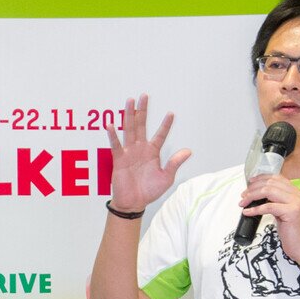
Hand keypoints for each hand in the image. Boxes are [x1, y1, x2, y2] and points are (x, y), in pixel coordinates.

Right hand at [107, 94, 191, 212]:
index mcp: (152, 152)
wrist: (134, 203)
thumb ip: (175, 163)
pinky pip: (116, 146)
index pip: (160, 134)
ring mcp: (129, 153)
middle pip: (142, 125)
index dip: (166, 125)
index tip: (171, 113)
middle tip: (144, 96)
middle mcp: (140, 149)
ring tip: (129, 102)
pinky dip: (113, 136)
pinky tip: (111, 125)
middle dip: (143, 111)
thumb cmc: (149, 191)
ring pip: (129, 130)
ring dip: (129, 115)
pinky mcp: (119, 160)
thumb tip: (188, 151)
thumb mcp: (166, 177)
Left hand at [240, 174, 299, 266]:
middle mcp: (298, 195)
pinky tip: (247, 212)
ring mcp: (296, 203)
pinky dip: (255, 209)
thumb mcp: (285, 213)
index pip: (278, 179)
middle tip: (243, 195)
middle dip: (254, 188)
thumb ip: (277, 203)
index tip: (250, 183)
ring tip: (243, 203)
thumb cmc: (293, 233)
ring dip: (252, 196)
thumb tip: (259, 198)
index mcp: (298, 194)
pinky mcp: (291, 212)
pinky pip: (268, 207)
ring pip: (269, 191)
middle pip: (271, 183)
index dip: (262, 178)